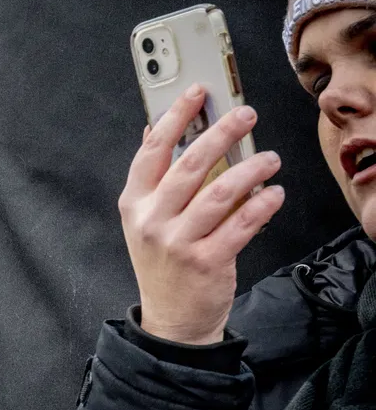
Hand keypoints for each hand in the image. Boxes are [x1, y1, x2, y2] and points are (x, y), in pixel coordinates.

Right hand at [120, 86, 284, 344]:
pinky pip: (242, 224)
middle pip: (189, 165)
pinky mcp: (207, 261)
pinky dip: (262, 205)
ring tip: (270, 158)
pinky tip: (274, 194)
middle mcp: (152, 220)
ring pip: (219, 193)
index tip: (196, 91)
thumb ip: (154, 178)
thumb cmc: (164, 263)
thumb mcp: (147, 220)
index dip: (175, 117)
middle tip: (245, 114)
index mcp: (135, 204)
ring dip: (250, 170)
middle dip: (221, 133)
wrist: (172, 318)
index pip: (152, 151)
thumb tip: (156, 128)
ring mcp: (178, 242)